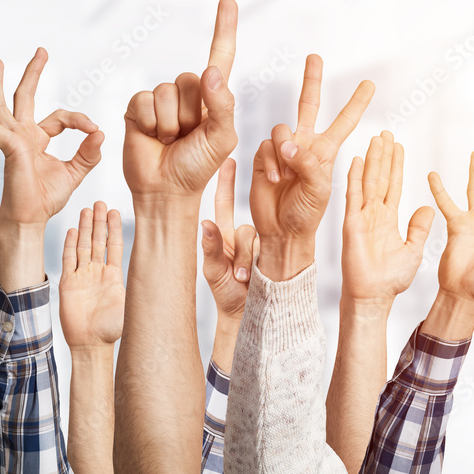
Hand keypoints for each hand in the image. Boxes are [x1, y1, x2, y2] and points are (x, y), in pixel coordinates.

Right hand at [0, 49, 102, 230]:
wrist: (31, 219)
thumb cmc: (47, 199)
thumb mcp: (74, 173)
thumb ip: (87, 154)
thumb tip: (100, 132)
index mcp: (38, 140)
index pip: (59, 118)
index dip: (78, 120)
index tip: (94, 128)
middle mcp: (23, 136)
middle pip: (25, 97)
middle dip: (32, 73)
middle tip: (41, 51)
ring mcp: (12, 140)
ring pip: (3, 105)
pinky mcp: (8, 148)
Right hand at [58, 202, 125, 347]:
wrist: (91, 344)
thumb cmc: (111, 330)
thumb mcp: (130, 306)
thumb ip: (139, 289)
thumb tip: (162, 277)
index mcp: (113, 276)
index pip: (114, 246)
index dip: (113, 228)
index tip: (114, 211)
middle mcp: (97, 273)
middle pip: (97, 241)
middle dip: (99, 222)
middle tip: (100, 203)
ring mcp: (82, 277)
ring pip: (82, 246)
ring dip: (84, 228)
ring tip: (86, 210)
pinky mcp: (68, 284)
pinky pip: (68, 261)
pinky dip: (69, 245)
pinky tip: (72, 231)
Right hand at [123, 0, 237, 204]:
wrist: (165, 191)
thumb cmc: (197, 168)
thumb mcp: (222, 138)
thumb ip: (222, 105)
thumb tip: (209, 72)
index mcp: (212, 98)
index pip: (219, 56)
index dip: (223, 29)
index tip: (227, 2)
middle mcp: (187, 95)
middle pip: (189, 80)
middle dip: (190, 114)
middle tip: (187, 137)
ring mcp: (161, 101)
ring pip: (166, 93)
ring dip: (170, 123)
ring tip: (170, 141)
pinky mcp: (137, 109)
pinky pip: (144, 101)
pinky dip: (149, 123)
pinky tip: (151, 137)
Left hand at [201, 158, 256, 320]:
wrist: (245, 314)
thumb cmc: (225, 293)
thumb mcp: (214, 272)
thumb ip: (211, 248)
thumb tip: (205, 223)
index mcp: (224, 234)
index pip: (225, 202)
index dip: (227, 181)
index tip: (229, 160)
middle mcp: (241, 236)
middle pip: (246, 227)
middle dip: (243, 248)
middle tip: (238, 271)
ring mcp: (257, 247)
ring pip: (255, 240)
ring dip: (248, 260)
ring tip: (243, 279)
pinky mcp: (268, 256)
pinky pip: (265, 252)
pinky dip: (256, 263)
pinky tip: (252, 276)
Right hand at [251, 54, 374, 279]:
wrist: (281, 231)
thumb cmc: (306, 214)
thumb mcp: (319, 190)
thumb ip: (308, 163)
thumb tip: (290, 145)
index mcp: (325, 152)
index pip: (344, 122)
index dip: (356, 103)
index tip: (369, 85)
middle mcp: (304, 146)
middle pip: (308, 106)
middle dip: (311, 81)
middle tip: (315, 58)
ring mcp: (283, 151)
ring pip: (281, 129)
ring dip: (284, 149)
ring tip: (286, 174)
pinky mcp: (264, 158)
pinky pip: (265, 145)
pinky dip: (271, 161)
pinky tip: (275, 178)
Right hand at [341, 131, 433, 304]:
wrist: (374, 296)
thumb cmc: (391, 279)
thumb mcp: (414, 250)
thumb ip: (420, 228)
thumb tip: (428, 208)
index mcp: (388, 219)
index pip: (393, 186)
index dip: (396, 166)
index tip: (398, 147)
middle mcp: (374, 214)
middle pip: (380, 178)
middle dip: (384, 155)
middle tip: (386, 133)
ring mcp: (361, 217)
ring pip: (368, 181)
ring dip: (372, 159)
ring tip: (375, 139)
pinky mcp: (352, 223)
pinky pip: (353, 196)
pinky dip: (353, 178)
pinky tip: (354, 160)